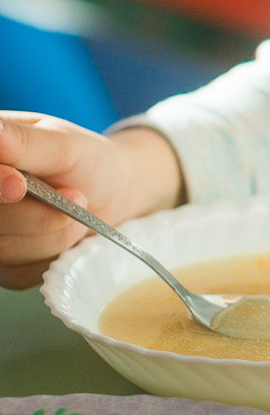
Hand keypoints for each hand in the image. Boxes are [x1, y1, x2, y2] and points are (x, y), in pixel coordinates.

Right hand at [0, 116, 182, 289]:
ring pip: (3, 248)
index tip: (17, 186)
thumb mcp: (64, 144)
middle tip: (77, 196)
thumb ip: (24, 143)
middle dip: (33, 214)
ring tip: (79, 208)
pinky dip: (52, 252)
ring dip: (52, 233)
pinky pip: (18, 271)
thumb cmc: (89, 160)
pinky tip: (69, 232)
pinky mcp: (4, 265)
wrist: (113, 193)